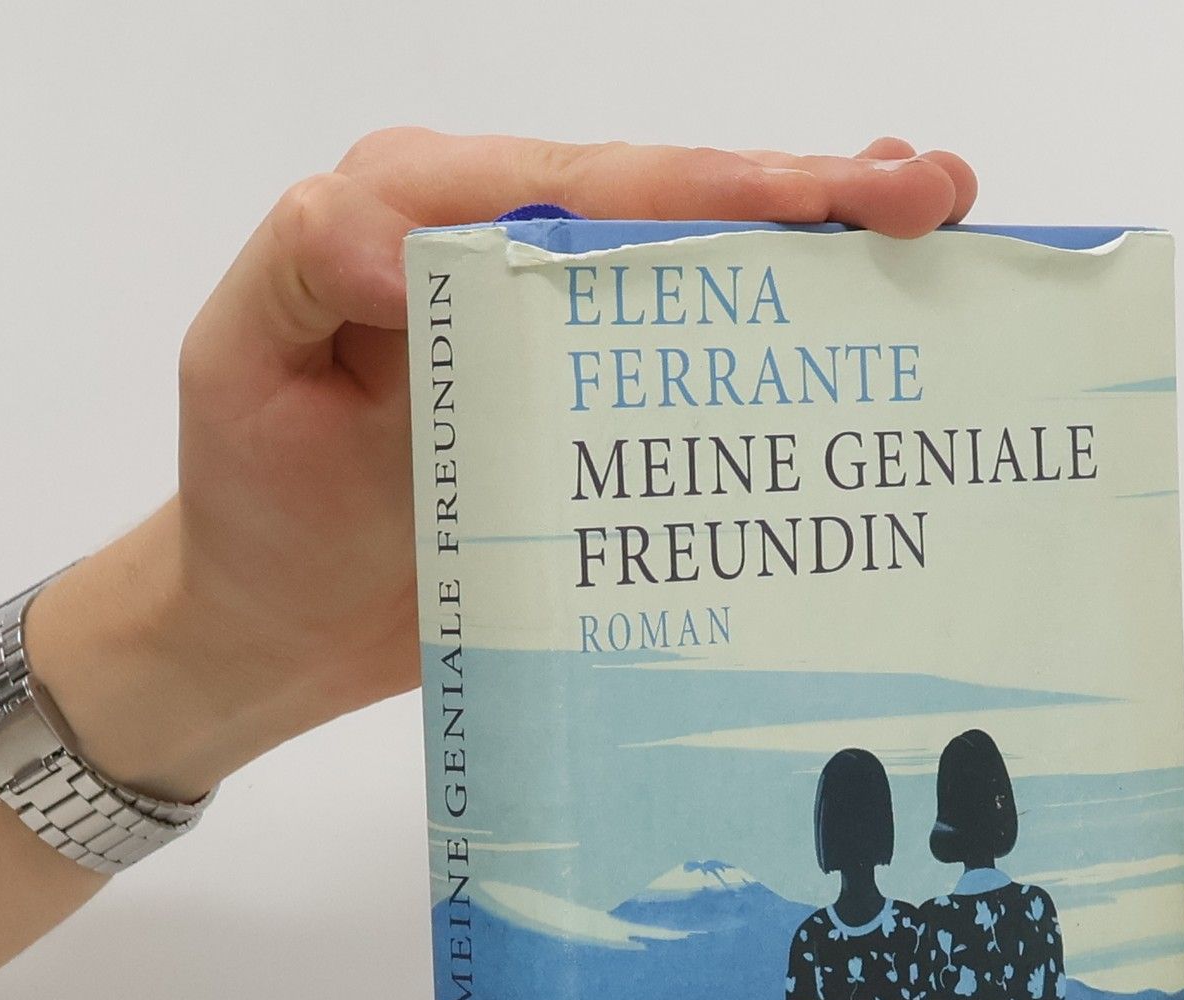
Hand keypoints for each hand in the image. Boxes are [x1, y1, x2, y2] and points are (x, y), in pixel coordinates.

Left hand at [28, 131, 978, 801]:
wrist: (273, 629)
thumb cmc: (253, 496)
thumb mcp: (246, 362)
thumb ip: (309, 264)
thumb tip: (408, 241)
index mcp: (438, 213)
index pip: (596, 187)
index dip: (720, 188)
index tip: (830, 198)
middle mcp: (518, 263)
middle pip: (680, 215)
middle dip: (812, 199)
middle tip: (931, 199)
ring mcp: (568, 352)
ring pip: (707, 287)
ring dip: (824, 264)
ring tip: (937, 242)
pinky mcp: (597, 431)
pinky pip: (697, 385)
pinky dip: (785, 362)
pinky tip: (864, 351)